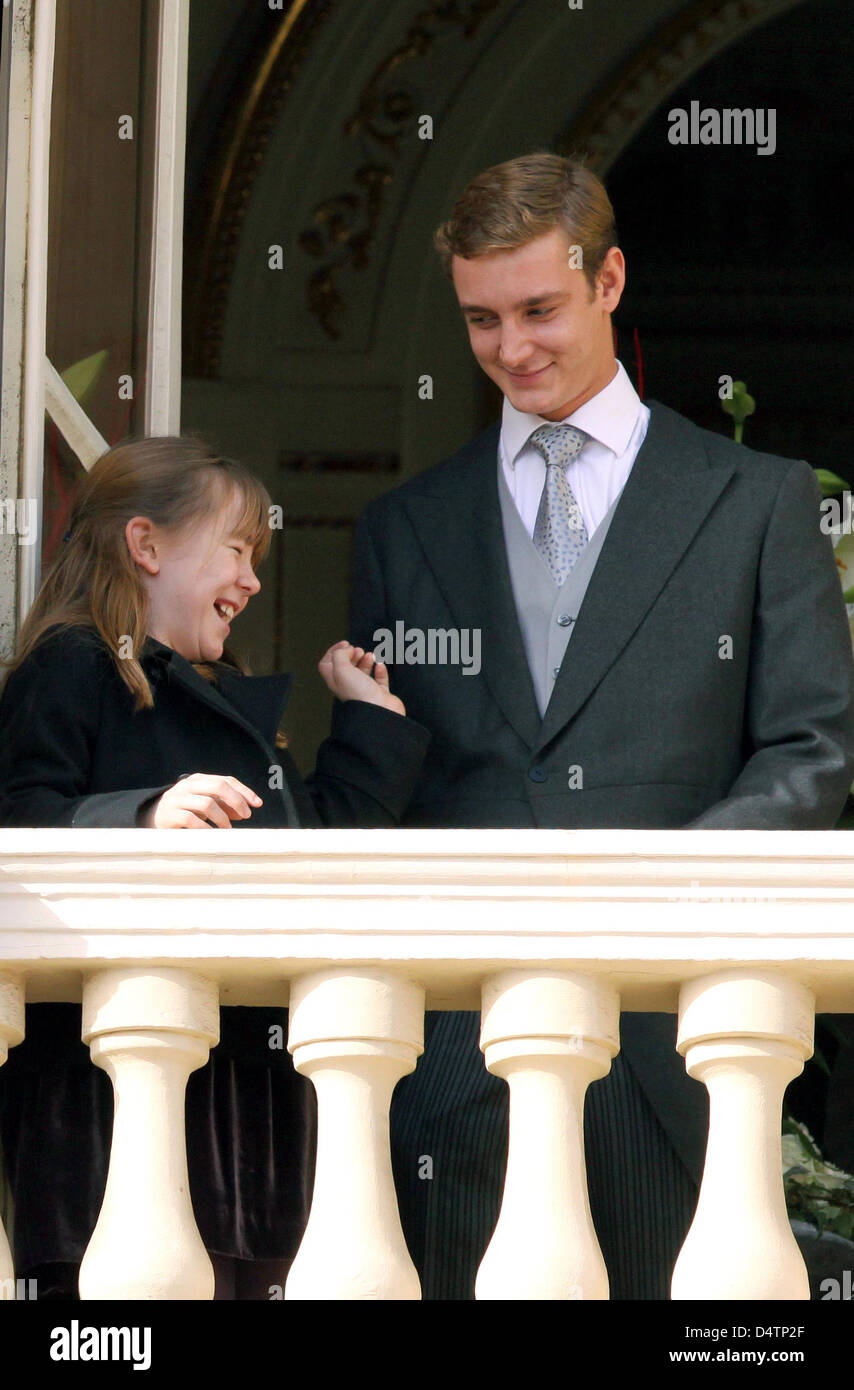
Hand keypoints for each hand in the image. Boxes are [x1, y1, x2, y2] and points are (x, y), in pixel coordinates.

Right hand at [139, 774, 262, 827]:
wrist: (153, 819)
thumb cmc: (186, 811)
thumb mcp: (205, 805)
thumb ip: (224, 806)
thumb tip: (245, 812)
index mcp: (199, 780)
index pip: (226, 780)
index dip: (244, 791)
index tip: (257, 804)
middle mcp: (187, 785)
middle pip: (218, 786)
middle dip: (236, 801)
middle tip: (246, 816)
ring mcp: (177, 799)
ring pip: (207, 803)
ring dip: (222, 818)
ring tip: (227, 829)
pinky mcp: (170, 814)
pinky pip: (192, 820)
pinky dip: (206, 828)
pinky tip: (212, 835)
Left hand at [318, 640, 405, 715]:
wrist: (379, 712)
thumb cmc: (359, 693)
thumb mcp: (341, 668)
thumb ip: (340, 655)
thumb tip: (346, 649)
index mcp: (336, 682)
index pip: (327, 664)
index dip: (333, 651)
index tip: (345, 644)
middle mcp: (349, 687)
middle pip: (346, 667)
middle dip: (351, 654)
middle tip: (358, 650)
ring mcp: (365, 690)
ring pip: (362, 671)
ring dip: (366, 660)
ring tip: (370, 655)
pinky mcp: (380, 693)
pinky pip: (380, 679)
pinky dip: (380, 670)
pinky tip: (380, 665)